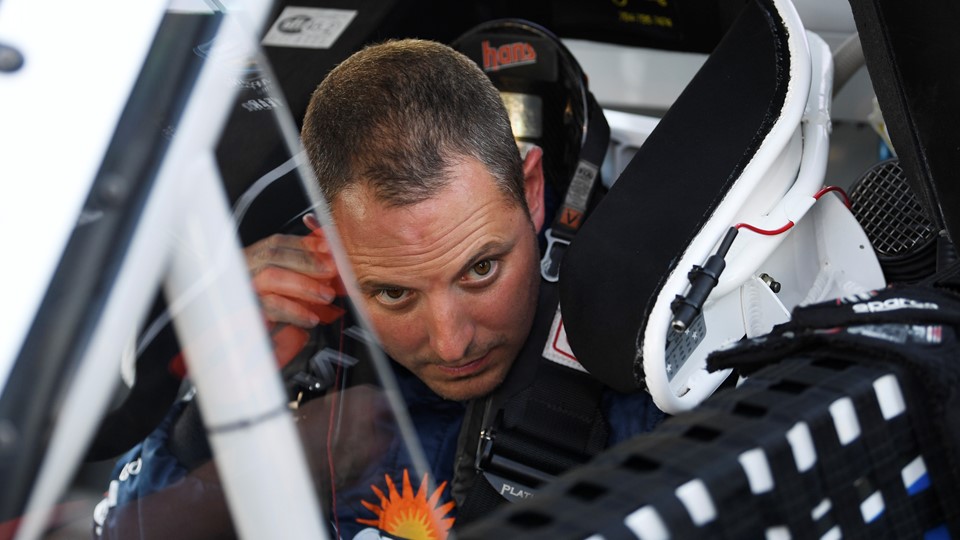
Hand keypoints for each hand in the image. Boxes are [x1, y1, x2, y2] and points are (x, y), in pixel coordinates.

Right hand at [244, 214, 345, 365]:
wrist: (240, 342)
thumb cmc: (267, 309)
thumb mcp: (284, 285)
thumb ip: (300, 269)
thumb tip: (327, 256)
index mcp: (252, 258)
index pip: (277, 243)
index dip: (304, 244)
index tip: (328, 248)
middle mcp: (243, 270)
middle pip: (274, 256)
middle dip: (307, 262)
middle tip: (332, 271)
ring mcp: (242, 289)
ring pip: (271, 277)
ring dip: (304, 285)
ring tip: (327, 295)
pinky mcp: (245, 311)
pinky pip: (271, 307)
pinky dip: (295, 311)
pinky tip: (311, 318)